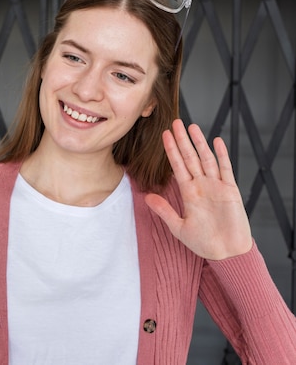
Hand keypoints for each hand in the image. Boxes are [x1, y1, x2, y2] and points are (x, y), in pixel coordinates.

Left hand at [144, 119, 252, 259]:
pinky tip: (216, 141)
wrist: (226, 253)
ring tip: (191, 127)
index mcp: (188, 193)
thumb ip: (164, 211)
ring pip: (206, 158)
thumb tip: (146, 198)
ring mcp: (216, 186)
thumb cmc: (204, 242)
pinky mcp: (230, 190)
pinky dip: (221, 155)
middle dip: (182, 140)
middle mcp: (201, 185)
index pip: (177, 166)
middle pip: (190, 157)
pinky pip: (225, 169)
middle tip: (175, 122)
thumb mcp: (178, 227)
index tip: (164, 136)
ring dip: (199, 143)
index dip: (170, 151)